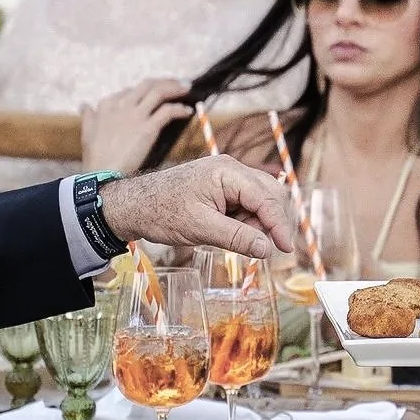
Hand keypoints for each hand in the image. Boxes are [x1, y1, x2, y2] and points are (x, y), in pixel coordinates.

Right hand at [80, 78, 192, 174]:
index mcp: (108, 105)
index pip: (130, 90)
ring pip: (159, 91)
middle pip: (147, 84)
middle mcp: (122, 105)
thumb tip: (84, 105)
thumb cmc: (95, 158)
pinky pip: (168, 111)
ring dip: (175, 87)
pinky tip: (187, 111)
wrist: (102, 174)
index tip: (156, 93)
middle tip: (179, 83)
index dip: (145, 90)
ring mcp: (135, 115)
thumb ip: (89, 117)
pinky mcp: (148, 127)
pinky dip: (179, 109)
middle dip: (165, 81)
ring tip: (187, 88)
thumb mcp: (87, 133)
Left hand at [102, 155, 297, 257]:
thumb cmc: (162, 212)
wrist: (134, 205)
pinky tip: (231, 232)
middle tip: (260, 247)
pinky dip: (246, 221)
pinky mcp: (222, 187)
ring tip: (235, 239)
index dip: (280, 224)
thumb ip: (237, 237)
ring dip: (257, 223)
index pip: (267, 198)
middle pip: (270, 194)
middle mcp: (231, 169)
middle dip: (271, 222)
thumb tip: (267, 249)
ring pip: (261, 200)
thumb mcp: (201, 229)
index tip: (285, 249)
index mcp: (227, 172)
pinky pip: (246, 203)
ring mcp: (227, 177)